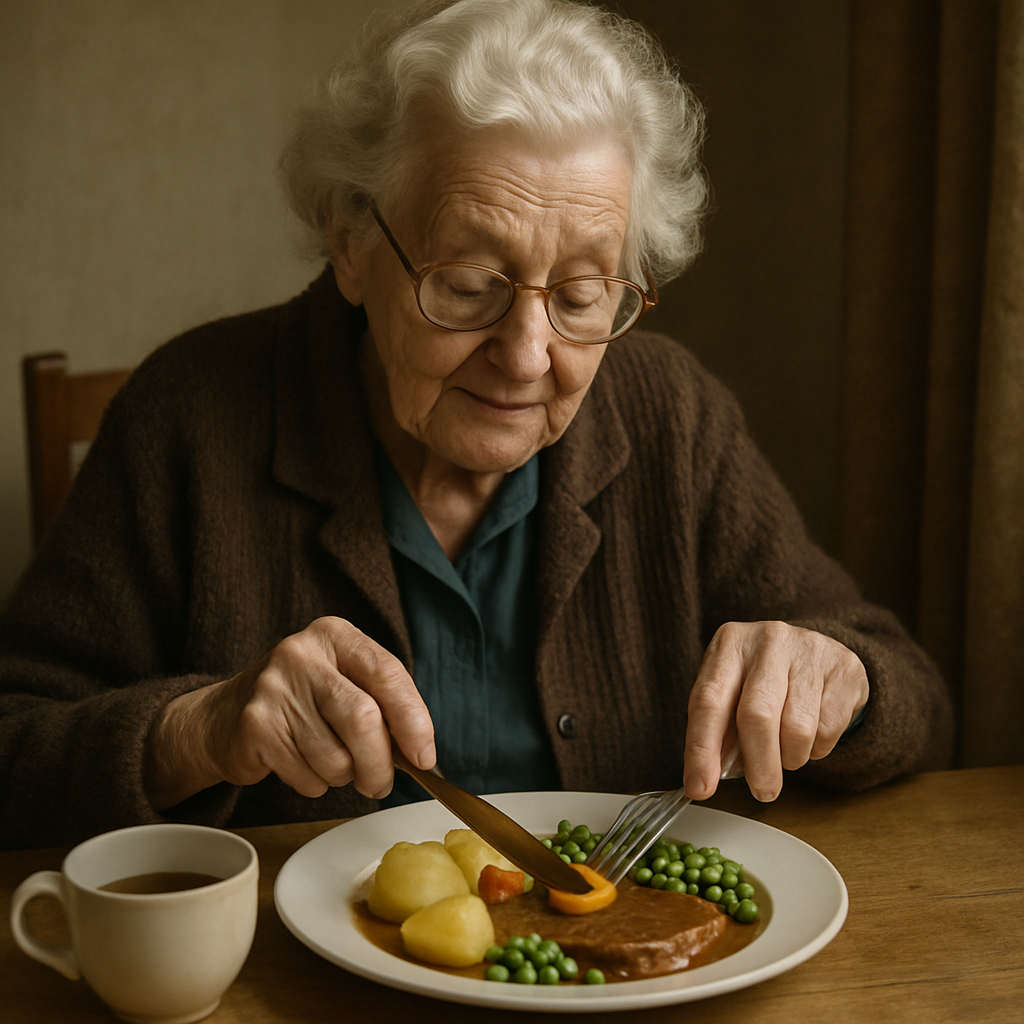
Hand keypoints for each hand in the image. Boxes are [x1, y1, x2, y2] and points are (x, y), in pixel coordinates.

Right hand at [145, 617, 433, 809]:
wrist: (223, 717)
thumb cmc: (302, 703)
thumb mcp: (342, 683)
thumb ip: (383, 705)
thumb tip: (422, 754)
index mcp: (335, 635)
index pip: (388, 674)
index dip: (414, 721)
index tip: (424, 757)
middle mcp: (303, 653)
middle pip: (363, 719)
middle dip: (380, 764)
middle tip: (380, 783)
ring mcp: (274, 687)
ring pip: (336, 757)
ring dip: (344, 776)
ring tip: (331, 764)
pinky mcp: (255, 725)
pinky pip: (307, 776)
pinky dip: (316, 784)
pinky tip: (302, 765)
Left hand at [682, 621, 867, 802]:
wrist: (815, 651)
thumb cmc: (763, 679)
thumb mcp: (732, 691)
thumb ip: (718, 730)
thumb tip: (704, 779)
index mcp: (729, 644)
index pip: (708, 701)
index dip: (702, 749)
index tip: (699, 787)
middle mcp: (767, 640)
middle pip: (757, 715)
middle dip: (759, 765)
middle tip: (762, 791)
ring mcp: (808, 649)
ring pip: (797, 728)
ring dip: (791, 758)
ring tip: (787, 752)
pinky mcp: (843, 667)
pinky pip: (829, 729)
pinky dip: (817, 748)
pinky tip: (811, 735)